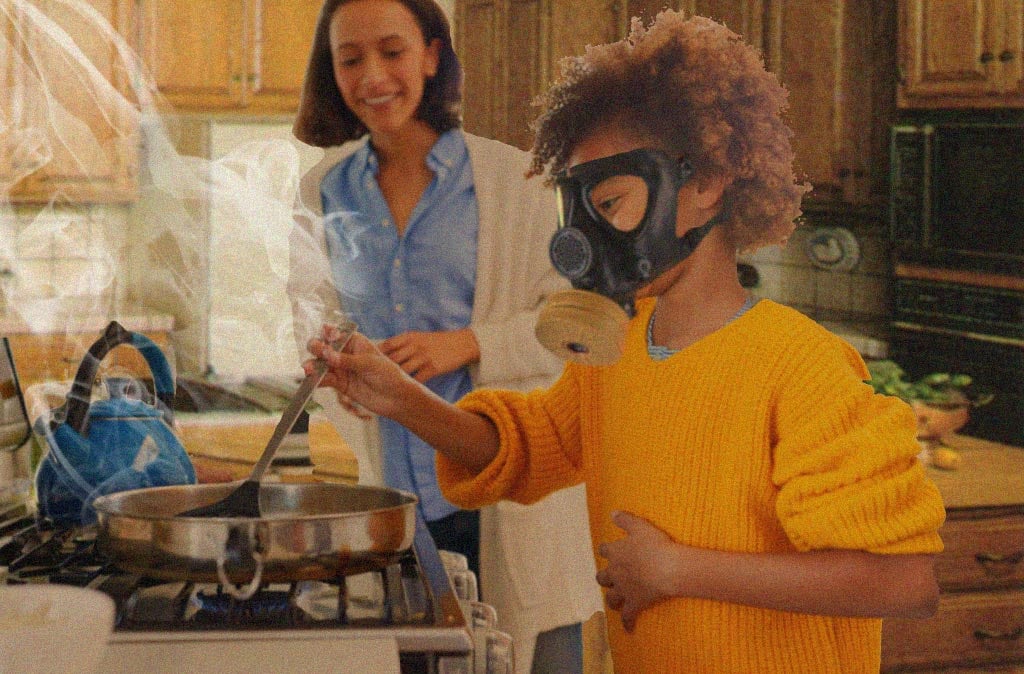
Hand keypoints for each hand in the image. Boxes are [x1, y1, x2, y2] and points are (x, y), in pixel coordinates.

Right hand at [306, 324, 415, 418]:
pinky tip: (312, 380)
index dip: (328, 332)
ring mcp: (341, 369)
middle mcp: (345, 353)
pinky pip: (325, 380)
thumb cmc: (388, 375)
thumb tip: (328, 355)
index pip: (337, 333)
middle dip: (317, 347)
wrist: (396, 398)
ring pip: (321, 364)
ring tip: (307, 368)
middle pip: (324, 347)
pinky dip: (317, 380)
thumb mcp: (370, 364)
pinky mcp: (339, 384)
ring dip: (312, 365)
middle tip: (316, 351)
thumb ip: (348, 360)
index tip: (325, 333)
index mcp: (355, 341)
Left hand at [379, 329, 479, 382]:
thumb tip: (382, 354)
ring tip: (383, 390)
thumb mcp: (419, 337)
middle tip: (370, 381)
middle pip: (391, 359)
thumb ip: (403, 345)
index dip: (374, 355)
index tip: (366, 364)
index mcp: (409, 337)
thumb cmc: (438, 342)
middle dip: (379, 370)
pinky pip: (417, 379)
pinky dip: (410, 386)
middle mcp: (414, 346)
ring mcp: (423, 357)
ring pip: (402, 370)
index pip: (386, 345)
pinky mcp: (433, 368)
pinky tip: (403, 392)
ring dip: (392, 381)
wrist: (462, 343)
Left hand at [596, 510, 683, 632]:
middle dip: (605, 577)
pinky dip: (628, 623)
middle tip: (610, 578)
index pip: (605, 550)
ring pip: (611, 597)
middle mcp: (615, 572)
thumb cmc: (655, 545)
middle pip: (602, 576)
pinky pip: (628, 616)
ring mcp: (623, 589)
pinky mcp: (634, 604)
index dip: (607, 550)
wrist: (666, 568)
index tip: (609, 550)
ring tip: (615, 602)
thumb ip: (625, 519)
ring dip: (613, 599)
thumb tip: (612, 513)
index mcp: (616, 552)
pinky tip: (629, 629)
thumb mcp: (640, 526)